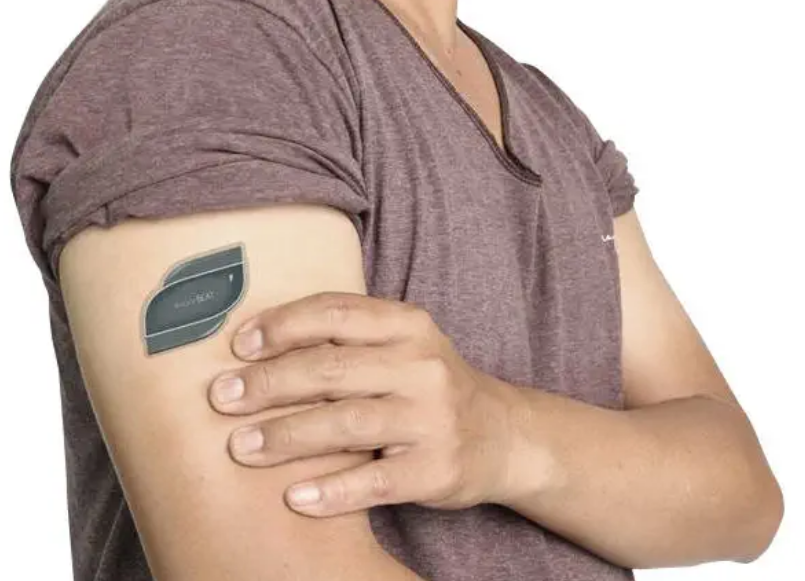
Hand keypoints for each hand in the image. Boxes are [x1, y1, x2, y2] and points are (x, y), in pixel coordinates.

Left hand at [207, 291, 519, 516]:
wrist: (501, 435)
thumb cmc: (430, 385)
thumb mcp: (403, 346)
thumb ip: (348, 339)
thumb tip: (258, 342)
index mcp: (409, 325)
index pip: (336, 313)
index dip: (282, 326)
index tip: (240, 345)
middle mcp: (423, 366)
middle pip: (332, 369)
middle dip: (269, 384)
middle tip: (222, 398)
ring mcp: (432, 418)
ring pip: (347, 423)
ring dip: (286, 436)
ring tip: (241, 447)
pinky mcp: (436, 468)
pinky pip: (375, 480)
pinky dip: (332, 490)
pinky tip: (295, 496)